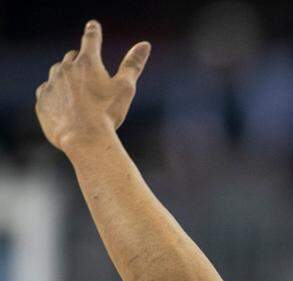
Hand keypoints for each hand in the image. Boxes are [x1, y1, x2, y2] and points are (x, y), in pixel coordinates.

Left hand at [35, 20, 149, 152]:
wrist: (83, 138)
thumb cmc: (107, 113)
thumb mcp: (125, 88)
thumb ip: (133, 64)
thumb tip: (145, 44)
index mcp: (88, 63)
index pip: (91, 39)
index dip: (93, 31)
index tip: (93, 25)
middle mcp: (65, 68)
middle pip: (72, 57)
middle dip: (80, 62)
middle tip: (89, 74)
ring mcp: (51, 84)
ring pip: (57, 73)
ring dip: (66, 77)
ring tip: (77, 93)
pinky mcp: (42, 100)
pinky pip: (47, 91)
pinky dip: (55, 94)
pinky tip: (66, 106)